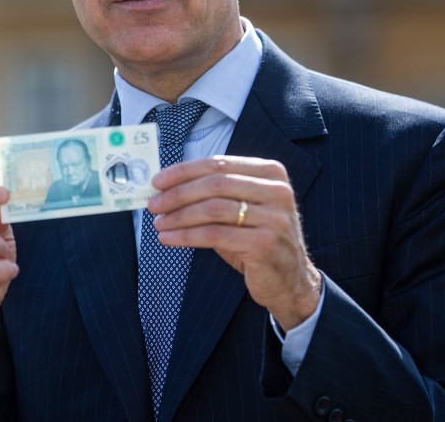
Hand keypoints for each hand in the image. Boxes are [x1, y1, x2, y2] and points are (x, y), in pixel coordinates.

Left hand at [149, 156, 320, 329]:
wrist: (290, 280)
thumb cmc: (257, 241)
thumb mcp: (241, 210)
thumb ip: (214, 195)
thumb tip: (167, 189)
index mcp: (270, 172)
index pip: (219, 163)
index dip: (184, 171)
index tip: (158, 181)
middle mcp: (277, 190)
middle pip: (215, 184)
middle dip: (178, 194)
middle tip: (154, 204)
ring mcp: (274, 217)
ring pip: (213, 209)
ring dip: (179, 216)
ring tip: (159, 223)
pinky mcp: (264, 243)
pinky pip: (215, 235)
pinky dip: (186, 236)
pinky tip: (170, 238)